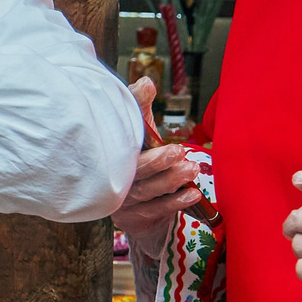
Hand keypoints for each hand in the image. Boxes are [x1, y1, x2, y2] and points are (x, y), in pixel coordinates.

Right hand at [112, 85, 202, 238]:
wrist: (136, 213)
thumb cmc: (139, 164)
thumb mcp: (140, 137)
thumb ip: (140, 111)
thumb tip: (146, 82)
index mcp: (110, 155)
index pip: (117, 138)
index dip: (129, 122)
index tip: (144, 102)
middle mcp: (112, 179)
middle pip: (133, 171)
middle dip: (155, 162)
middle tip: (177, 152)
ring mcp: (123, 201)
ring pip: (145, 191)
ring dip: (170, 180)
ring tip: (190, 170)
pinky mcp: (135, 219)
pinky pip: (156, 211)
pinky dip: (175, 202)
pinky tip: (192, 194)